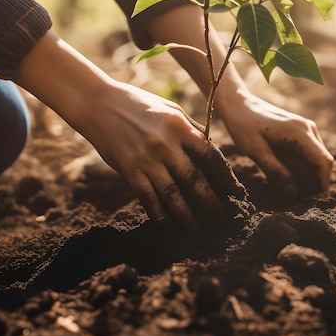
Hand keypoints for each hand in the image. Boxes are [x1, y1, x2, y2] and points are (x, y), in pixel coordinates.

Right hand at [16, 32, 247, 227]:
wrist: (100, 104)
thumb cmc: (139, 104)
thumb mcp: (169, 110)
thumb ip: (189, 130)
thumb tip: (210, 153)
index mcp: (179, 126)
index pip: (209, 156)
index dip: (225, 177)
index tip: (235, 192)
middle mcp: (165, 144)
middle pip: (194, 180)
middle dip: (211, 203)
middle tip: (223, 221)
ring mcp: (146, 159)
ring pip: (173, 195)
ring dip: (188, 217)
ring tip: (200, 231)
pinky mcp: (129, 171)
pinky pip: (149, 199)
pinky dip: (161, 217)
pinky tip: (170, 228)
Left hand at [216, 89, 332, 197]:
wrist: (238, 104)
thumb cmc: (244, 125)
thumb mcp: (256, 151)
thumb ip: (276, 172)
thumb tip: (294, 193)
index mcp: (300, 132)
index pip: (324, 161)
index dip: (322, 183)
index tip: (312, 202)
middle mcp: (308, 129)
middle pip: (322, 162)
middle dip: (314, 183)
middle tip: (299, 202)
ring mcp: (305, 129)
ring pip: (315, 159)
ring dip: (308, 177)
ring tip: (291, 193)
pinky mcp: (299, 132)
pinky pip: (307, 154)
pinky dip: (302, 168)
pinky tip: (287, 179)